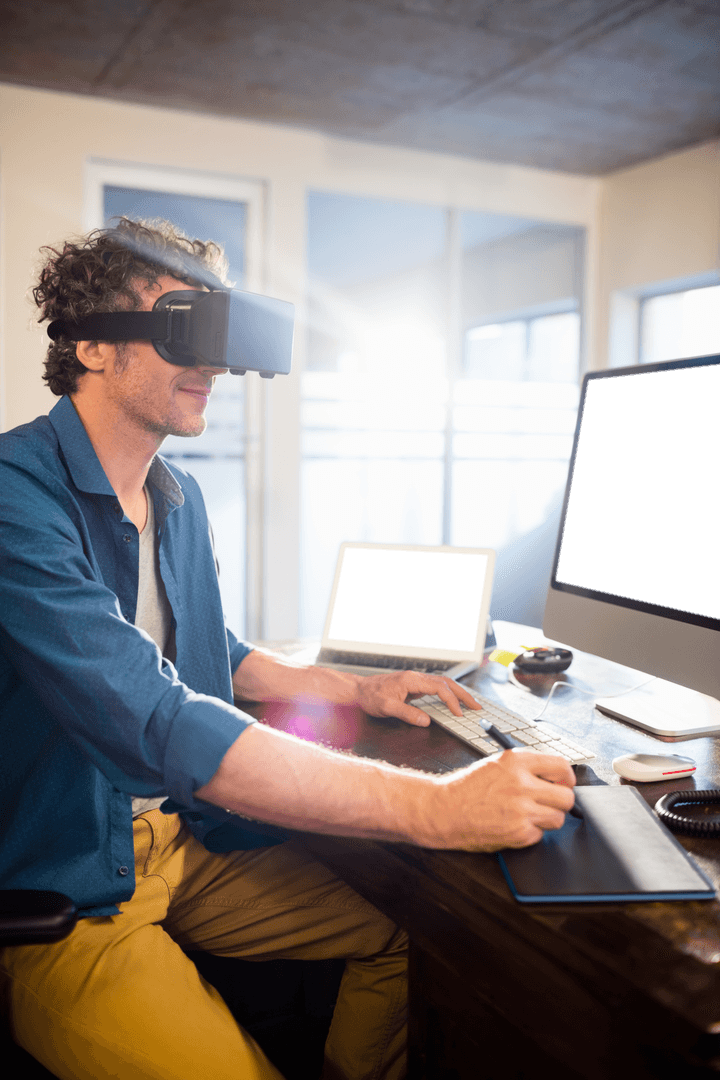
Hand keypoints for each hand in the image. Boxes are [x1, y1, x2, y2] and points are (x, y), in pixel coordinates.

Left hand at [355, 672, 481, 726]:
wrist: (358, 690)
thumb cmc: (369, 696)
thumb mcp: (386, 708)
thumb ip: (407, 714)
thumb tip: (426, 721)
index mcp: (411, 680)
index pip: (439, 688)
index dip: (451, 701)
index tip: (459, 713)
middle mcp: (416, 677)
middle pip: (446, 683)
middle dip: (463, 694)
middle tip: (477, 706)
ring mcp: (415, 681)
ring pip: (442, 684)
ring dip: (457, 693)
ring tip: (470, 704)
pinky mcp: (414, 686)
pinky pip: (436, 688)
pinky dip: (447, 694)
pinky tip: (452, 702)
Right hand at [431, 749, 576, 851]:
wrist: (444, 810)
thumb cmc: (467, 787)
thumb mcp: (496, 764)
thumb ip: (526, 767)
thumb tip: (555, 777)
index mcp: (517, 761)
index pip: (561, 766)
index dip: (567, 777)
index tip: (565, 783)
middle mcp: (522, 784)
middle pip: (566, 797)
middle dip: (561, 802)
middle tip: (549, 803)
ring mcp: (522, 810)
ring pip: (557, 818)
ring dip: (547, 819)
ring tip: (527, 815)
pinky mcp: (519, 832)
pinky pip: (540, 835)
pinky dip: (530, 833)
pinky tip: (512, 825)